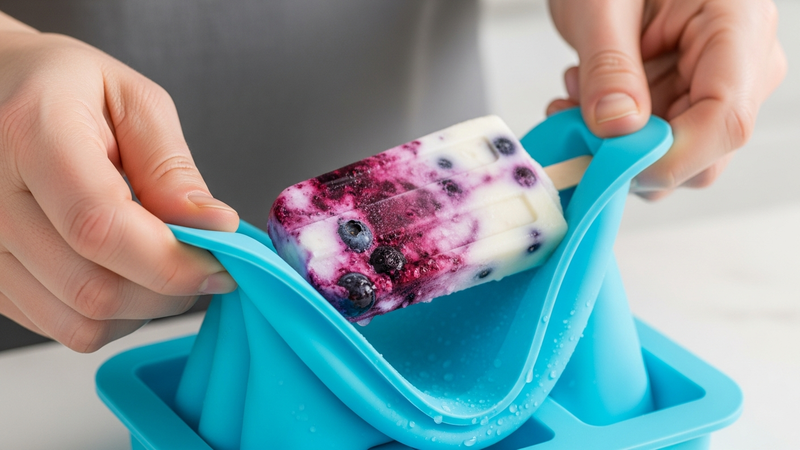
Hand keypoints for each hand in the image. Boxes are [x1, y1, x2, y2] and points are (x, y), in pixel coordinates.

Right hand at [0, 19, 238, 351]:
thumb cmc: (64, 88)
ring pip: (78, 322)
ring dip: (142, 309)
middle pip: (92, 288)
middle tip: (204, 265)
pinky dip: (108, 314)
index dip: (172, 262)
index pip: (100, 228)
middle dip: (169, 291)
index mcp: (27, 134)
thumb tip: (215, 227)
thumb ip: (171, 167)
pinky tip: (121, 270)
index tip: (221, 264)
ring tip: (161, 264)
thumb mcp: (133, 100)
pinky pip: (59, 326)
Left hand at [547, 0, 785, 198]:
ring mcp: (714, 87)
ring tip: (575, 94)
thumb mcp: (601, 5)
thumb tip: (617, 129)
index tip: (606, 162)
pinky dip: (610, 135)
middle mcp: (742, 65)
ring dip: (611, 144)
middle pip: (702, 153)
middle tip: (573, 123)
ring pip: (671, 158)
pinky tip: (585, 96)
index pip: (725, 120)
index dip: (667, 157)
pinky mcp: (686, 100)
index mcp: (739, 26)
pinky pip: (652, 144)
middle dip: (629, 153)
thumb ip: (608, 67)